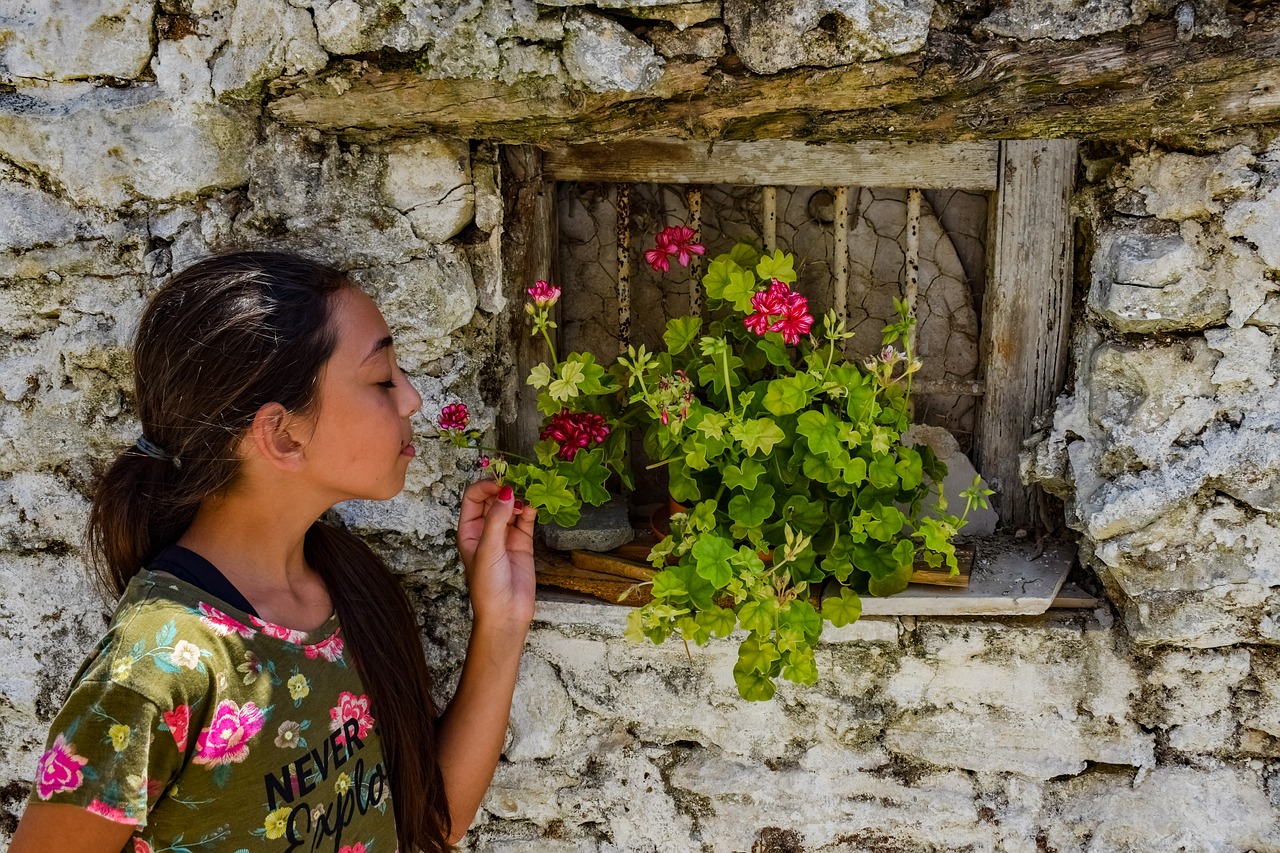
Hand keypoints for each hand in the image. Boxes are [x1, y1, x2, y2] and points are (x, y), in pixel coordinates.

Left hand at [456, 480, 536, 630]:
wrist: (506, 613)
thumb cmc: (487, 585)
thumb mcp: (488, 550)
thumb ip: (496, 519)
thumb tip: (507, 491)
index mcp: (469, 530)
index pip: (473, 497)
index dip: (485, 487)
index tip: (502, 484)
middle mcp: (486, 529)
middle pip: (493, 498)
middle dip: (505, 488)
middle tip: (519, 483)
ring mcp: (505, 535)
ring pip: (511, 506)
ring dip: (520, 497)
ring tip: (530, 493)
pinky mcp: (523, 542)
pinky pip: (526, 519)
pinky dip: (531, 509)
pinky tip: (535, 505)